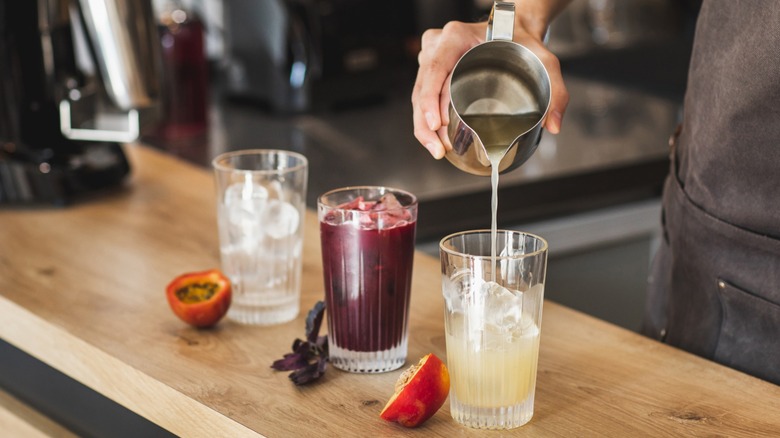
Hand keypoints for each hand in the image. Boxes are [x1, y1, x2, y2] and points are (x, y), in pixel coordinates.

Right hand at [412, 18, 568, 159]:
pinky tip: (435, 139)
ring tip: (436, 150)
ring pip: (418, 95)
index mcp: (456, 36)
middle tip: (438, 149)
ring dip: (423, 126)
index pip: (435, 69)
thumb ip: (555, 90)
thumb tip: (553, 125)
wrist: (514, 30)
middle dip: (426, 123)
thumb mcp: (544, 60)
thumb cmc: (522, 42)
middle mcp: (438, 45)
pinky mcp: (432, 70)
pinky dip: (426, 120)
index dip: (431, 99)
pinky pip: (423, 96)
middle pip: (422, 87)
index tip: (436, 124)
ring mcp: (431, 57)